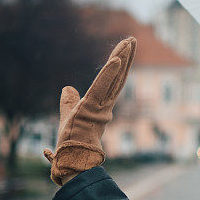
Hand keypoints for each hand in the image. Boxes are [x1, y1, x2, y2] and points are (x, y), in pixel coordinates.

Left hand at [43, 37, 136, 185]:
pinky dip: (109, 73)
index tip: (123, 52)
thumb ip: (69, 102)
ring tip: (129, 41)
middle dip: (126, 57)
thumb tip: (67, 88)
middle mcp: (105, 105)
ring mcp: (100, 106)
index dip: (118, 67)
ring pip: (114, 78)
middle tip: (132, 40)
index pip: (111, 83)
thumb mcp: (68, 115)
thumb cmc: (71, 144)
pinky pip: (102, 86)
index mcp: (100, 107)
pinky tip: (116, 58)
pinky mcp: (92, 107)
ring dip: (122, 58)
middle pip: (118, 76)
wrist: (72, 160)